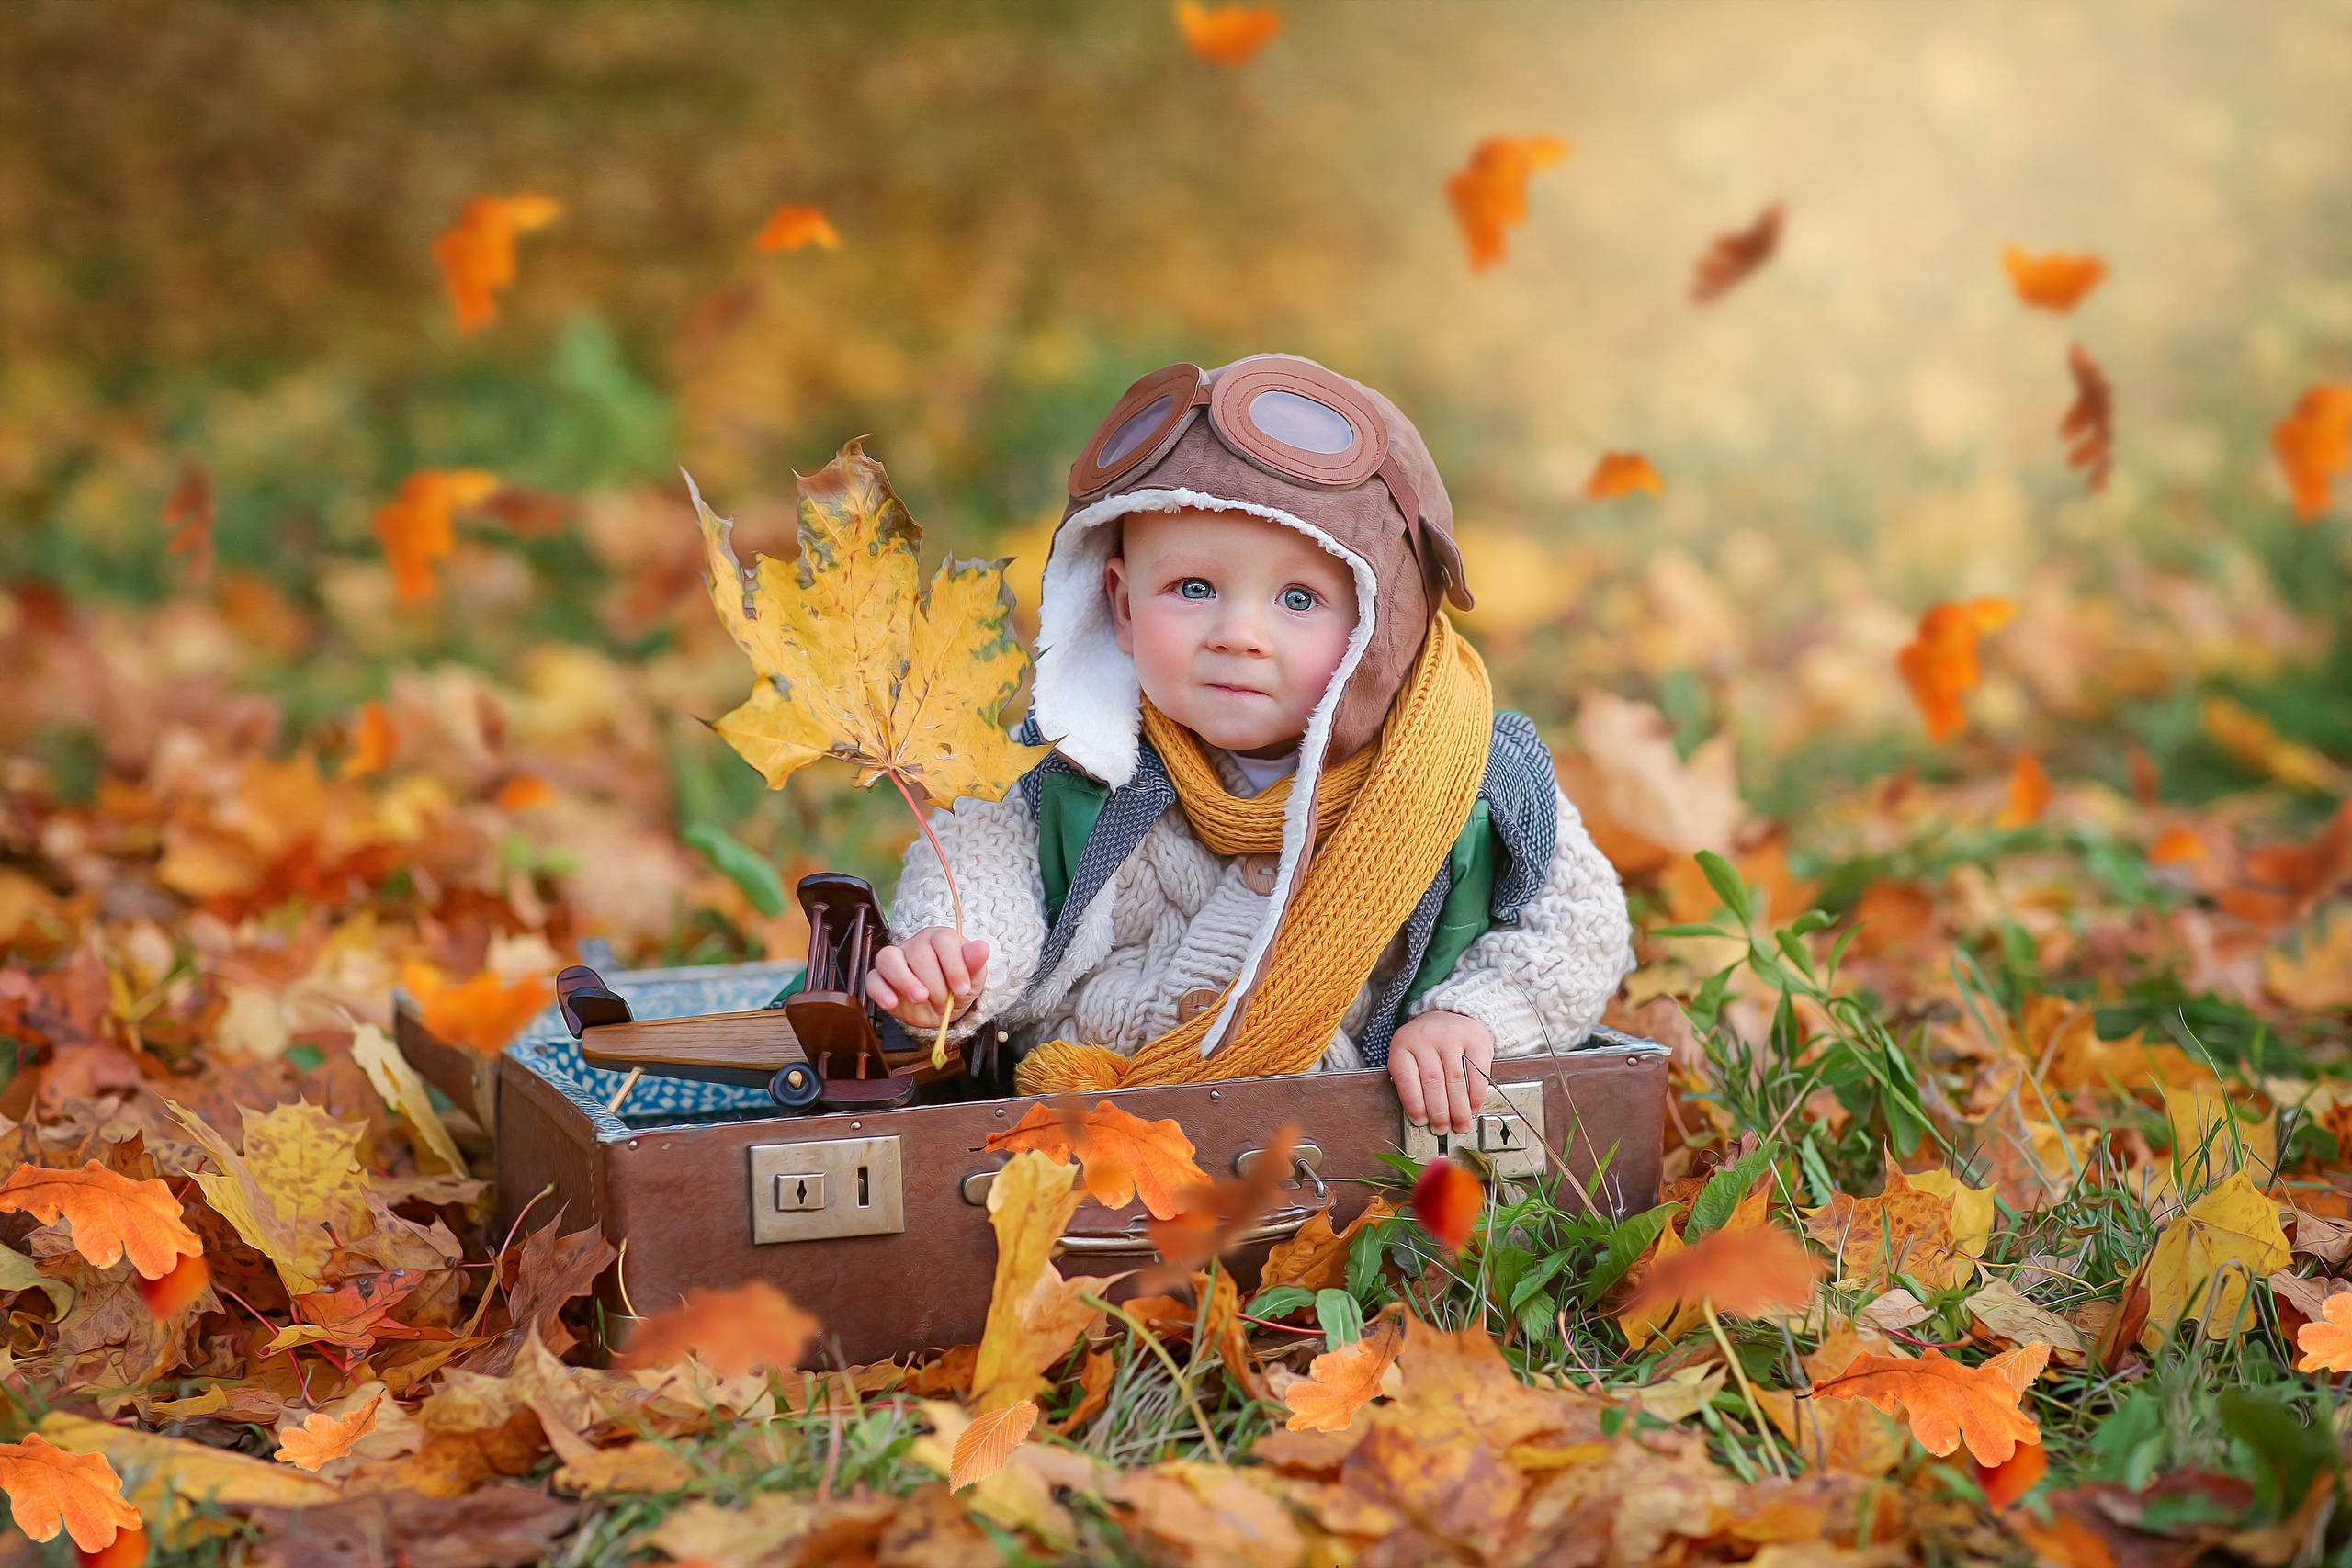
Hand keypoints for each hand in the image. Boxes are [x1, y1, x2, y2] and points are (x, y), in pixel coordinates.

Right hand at [866, 927, 989, 1030]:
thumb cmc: (957, 988)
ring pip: (888, 958)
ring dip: (904, 980)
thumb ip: (975, 964)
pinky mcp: (880, 978)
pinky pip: (872, 978)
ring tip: (919, 998)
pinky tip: (892, 1003)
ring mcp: (896, 959)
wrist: (943, 1009)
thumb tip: (982, 948)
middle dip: (934, 983)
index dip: (953, 965)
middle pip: (919, 953)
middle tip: (942, 1003)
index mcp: (941, 939)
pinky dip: (880, 991)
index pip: (943, 940)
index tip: (961, 989)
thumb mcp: (973, 979)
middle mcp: (916, 944)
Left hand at [1387, 1011, 1494, 1135]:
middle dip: (1439, 1112)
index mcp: (1403, 1044)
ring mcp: (1452, 1036)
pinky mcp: (1476, 1039)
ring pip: (1455, 1080)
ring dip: (1459, 1108)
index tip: (1421, 1122)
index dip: (1414, 1104)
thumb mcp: (1411, 1056)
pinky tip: (1473, 1107)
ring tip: (1460, 1124)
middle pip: (1432, 1082)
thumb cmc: (1428, 1044)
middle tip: (1442, 1129)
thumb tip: (1422, 1118)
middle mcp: (1426, 1037)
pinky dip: (1476, 1095)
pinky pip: (1477, 1072)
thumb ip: (1412, 1081)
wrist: (1451, 1014)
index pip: (1406, 1078)